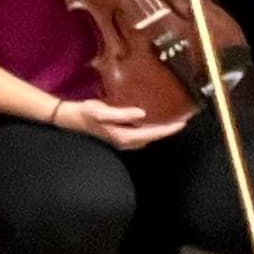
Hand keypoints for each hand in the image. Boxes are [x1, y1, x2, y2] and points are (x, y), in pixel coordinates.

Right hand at [63, 99, 192, 148]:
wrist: (69, 118)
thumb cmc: (84, 113)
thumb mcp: (102, 111)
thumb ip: (122, 114)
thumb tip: (142, 113)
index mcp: (124, 137)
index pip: (152, 134)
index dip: (169, 129)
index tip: (183, 122)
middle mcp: (125, 141)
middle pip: (152, 137)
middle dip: (167, 129)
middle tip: (183, 118)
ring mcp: (122, 140)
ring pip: (147, 136)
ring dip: (160, 129)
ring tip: (172, 118)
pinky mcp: (119, 135)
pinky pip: (140, 133)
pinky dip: (150, 128)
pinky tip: (153, 118)